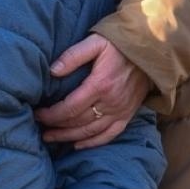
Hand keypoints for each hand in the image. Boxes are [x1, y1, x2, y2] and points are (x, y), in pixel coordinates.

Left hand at [35, 34, 150, 148]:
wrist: (151, 49)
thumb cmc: (119, 44)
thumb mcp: (95, 43)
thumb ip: (72, 56)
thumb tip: (52, 71)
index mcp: (100, 85)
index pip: (70, 107)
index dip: (51, 114)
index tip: (38, 114)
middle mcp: (111, 102)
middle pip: (78, 122)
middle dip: (56, 127)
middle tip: (40, 129)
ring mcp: (121, 110)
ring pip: (91, 131)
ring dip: (69, 137)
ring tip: (52, 138)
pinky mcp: (128, 114)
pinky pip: (110, 135)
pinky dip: (93, 142)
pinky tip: (78, 145)